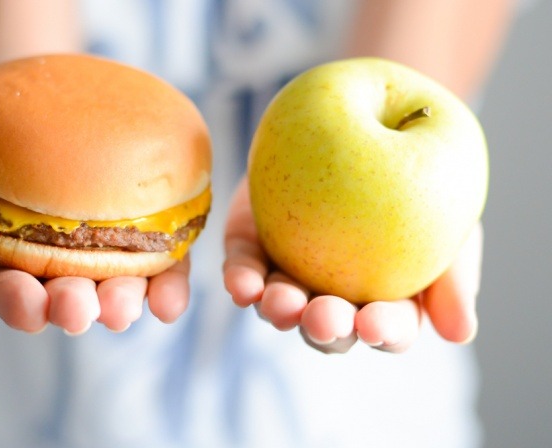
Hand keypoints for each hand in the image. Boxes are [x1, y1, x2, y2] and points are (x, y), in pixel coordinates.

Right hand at [0, 148, 190, 333]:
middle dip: (72, 307)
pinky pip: (160, 263)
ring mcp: (104, 250)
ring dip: (122, 301)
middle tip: (79, 309)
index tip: (27, 305)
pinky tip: (170, 302)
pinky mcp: (146, 233)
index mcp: (9, 259)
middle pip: (66, 296)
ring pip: (116, 285)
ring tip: (126, 306)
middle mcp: (59, 264)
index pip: (8, 291)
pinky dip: (167, 287)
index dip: (15, 303)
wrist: (37, 100)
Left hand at [223, 177, 480, 353]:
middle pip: (329, 327)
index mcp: (384, 300)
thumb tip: (461, 333)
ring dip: (278, 309)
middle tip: (324, 318)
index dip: (383, 331)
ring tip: (279, 302)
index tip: (376, 324)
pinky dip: (241, 280)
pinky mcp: (255, 247)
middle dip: (325, 327)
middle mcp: (334, 295)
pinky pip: (244, 268)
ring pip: (282, 304)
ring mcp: (291, 273)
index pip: (387, 328)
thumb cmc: (418, 184)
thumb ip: (454, 276)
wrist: (371, 126)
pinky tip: (242, 286)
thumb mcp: (448, 222)